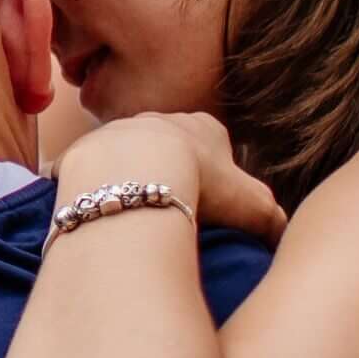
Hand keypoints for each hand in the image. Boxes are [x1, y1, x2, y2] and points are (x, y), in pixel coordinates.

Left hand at [53, 109, 281, 243]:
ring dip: (123, 180)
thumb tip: (282, 236)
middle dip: (165, 172)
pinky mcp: (79, 153)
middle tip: (166, 210)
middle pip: (164, 147)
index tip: (209, 201)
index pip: (212, 145)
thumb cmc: (203, 185)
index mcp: (202, 126)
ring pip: (121, 156)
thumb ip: (275, 220)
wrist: (139, 172)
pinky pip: (76, 171)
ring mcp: (115, 132)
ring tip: (126, 216)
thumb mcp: (255, 206)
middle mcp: (157, 120)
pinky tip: (85, 213)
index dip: (214, 174)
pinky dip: (79, 189)